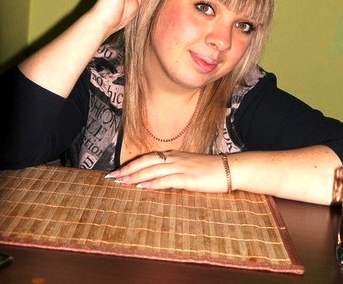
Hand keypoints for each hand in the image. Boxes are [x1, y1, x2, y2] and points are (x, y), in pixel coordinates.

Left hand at [105, 150, 231, 192]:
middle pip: (146, 161)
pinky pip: (166, 180)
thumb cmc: (211, 170)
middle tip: (112, 177)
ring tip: (121, 182)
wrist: (230, 169)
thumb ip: (175, 170)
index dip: (132, 163)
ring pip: (153, 170)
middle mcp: (175, 158)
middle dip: (128, 169)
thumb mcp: (190, 167)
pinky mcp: (189, 178)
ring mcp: (182, 167)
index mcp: (175, 155)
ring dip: (135, 176)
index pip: (148, 157)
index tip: (119, 171)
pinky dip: (152, 183)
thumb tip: (159, 179)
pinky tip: (142, 187)